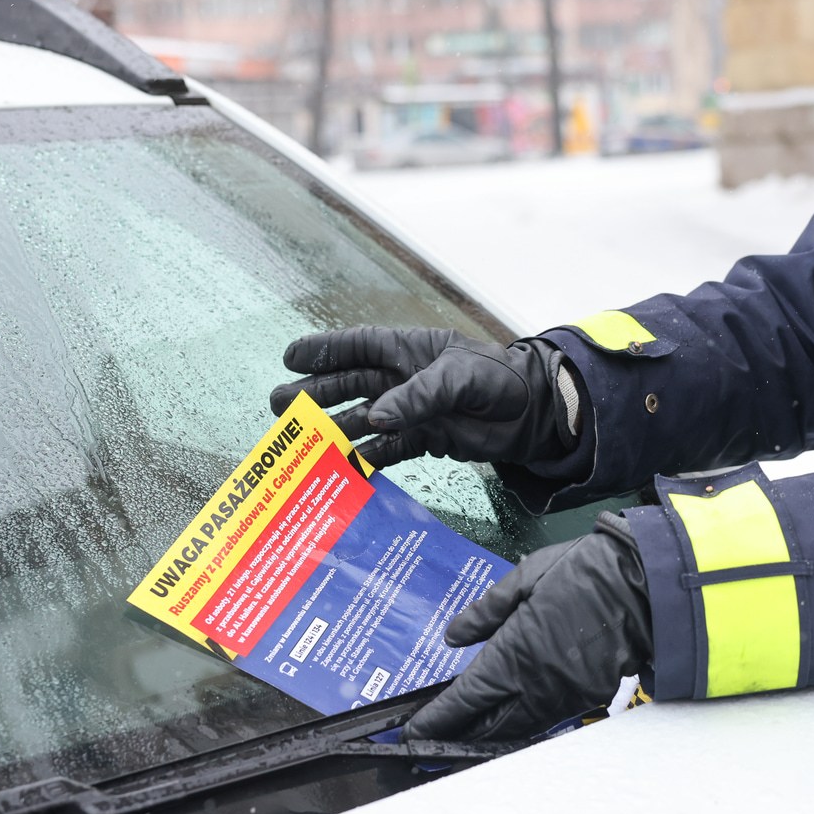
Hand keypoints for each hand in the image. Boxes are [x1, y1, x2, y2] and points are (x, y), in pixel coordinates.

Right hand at [270, 327, 576, 468]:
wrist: (533, 413)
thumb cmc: (497, 378)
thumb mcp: (458, 377)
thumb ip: (417, 396)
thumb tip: (375, 418)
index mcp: (408, 350)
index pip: (357, 345)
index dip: (324, 350)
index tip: (290, 358)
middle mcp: (403, 379)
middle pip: (349, 384)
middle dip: (315, 394)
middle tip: (280, 407)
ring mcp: (411, 410)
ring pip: (362, 418)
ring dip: (333, 429)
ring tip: (301, 441)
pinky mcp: (424, 439)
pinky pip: (386, 449)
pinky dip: (366, 458)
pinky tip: (343, 468)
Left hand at [405, 513, 650, 742]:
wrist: (644, 587)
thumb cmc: (584, 572)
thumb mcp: (524, 579)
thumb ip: (485, 612)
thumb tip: (453, 636)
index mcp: (514, 653)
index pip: (466, 699)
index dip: (438, 718)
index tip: (415, 730)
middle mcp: (534, 685)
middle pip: (487, 726)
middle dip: (456, 735)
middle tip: (432, 740)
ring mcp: (561, 697)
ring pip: (516, 730)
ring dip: (487, 736)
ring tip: (463, 735)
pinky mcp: (584, 698)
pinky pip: (542, 723)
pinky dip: (518, 728)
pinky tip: (508, 722)